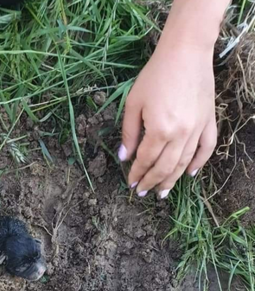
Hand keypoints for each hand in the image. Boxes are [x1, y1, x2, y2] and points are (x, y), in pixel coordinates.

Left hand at [119, 43, 216, 198]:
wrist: (185, 54)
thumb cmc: (154, 76)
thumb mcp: (133, 103)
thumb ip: (129, 133)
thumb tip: (124, 156)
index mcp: (159, 129)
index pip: (145, 160)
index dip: (137, 173)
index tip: (130, 183)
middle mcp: (181, 134)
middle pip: (165, 166)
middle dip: (152, 182)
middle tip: (143, 192)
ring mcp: (197, 129)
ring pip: (184, 162)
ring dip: (172, 179)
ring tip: (163, 192)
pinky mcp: (209, 121)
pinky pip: (206, 148)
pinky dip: (199, 163)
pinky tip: (190, 173)